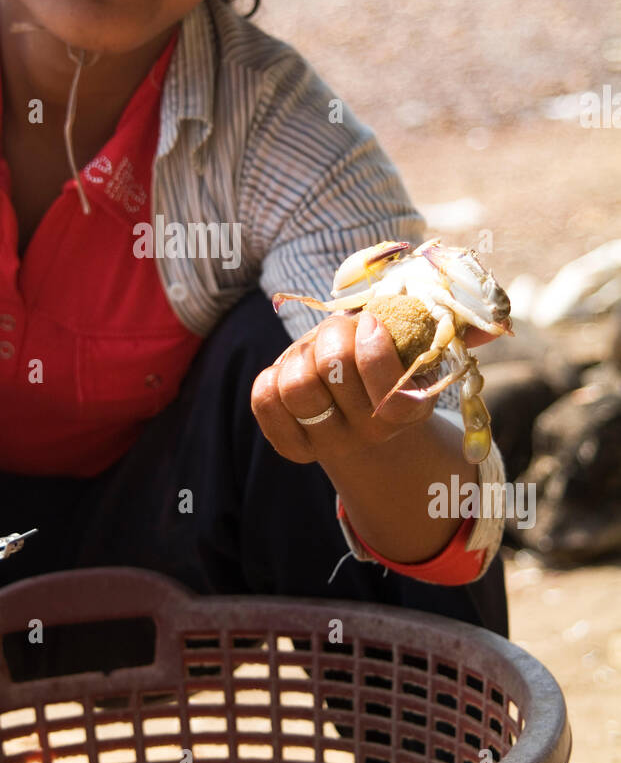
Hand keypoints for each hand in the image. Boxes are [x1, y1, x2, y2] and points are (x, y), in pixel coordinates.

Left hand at [252, 310, 481, 465]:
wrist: (367, 425)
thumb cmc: (395, 368)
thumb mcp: (425, 348)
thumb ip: (455, 329)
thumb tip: (497, 324)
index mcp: (409, 410)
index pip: (391, 393)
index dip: (373, 349)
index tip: (369, 319)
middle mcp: (370, 433)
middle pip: (332, 371)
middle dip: (332, 334)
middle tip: (340, 328)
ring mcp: (328, 442)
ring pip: (295, 387)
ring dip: (298, 355)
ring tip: (311, 352)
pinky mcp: (292, 443)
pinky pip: (266, 403)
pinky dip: (270, 378)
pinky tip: (287, 372)